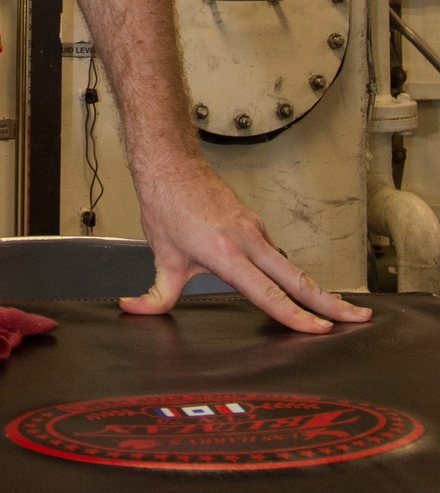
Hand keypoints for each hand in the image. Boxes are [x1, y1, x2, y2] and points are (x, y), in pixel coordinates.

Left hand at [121, 157, 372, 333]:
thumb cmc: (166, 206)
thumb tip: (132, 310)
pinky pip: (279, 255)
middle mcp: (248, 240)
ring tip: (344, 311)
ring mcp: (255, 229)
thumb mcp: (162, 257)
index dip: (294, 315)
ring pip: (291, 266)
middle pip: (297, 279)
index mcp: (226, 253)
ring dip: (317, 290)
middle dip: (330, 303)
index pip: (267, 293)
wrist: (171, 163)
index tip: (320, 330)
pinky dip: (295, 275)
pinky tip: (306, 290)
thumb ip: (154, 295)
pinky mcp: (255, 223)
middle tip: (359, 319)